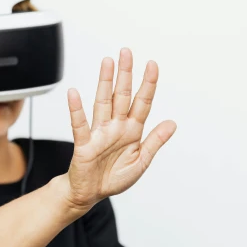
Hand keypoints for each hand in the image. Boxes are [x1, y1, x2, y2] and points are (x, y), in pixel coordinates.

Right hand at [64, 48, 176, 210]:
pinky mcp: (84, 144)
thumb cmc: (113, 178)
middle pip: (122, 95)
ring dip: (105, 82)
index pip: (142, 102)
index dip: (148, 84)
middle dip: (125, 74)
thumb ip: (155, 142)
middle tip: (126, 53)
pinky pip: (80, 125)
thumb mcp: (141, 161)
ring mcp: (99, 133)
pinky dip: (77, 110)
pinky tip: (74, 94)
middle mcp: (116, 127)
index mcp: (132, 131)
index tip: (152, 65)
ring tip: (107, 63)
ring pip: (103, 102)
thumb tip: (172, 124)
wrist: (90, 193)